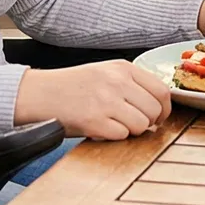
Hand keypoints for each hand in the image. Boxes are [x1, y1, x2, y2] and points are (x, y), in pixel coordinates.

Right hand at [13, 59, 170, 139]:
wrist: (39, 93)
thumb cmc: (72, 86)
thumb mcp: (104, 73)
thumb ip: (130, 84)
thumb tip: (157, 106)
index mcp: (122, 68)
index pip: (161, 90)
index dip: (165, 109)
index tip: (159, 117)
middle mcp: (117, 82)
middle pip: (155, 109)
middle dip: (150, 123)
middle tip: (138, 126)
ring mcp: (106, 101)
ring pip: (142, 125)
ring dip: (132, 131)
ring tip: (116, 126)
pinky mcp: (94, 121)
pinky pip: (122, 135)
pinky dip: (115, 136)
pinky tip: (102, 129)